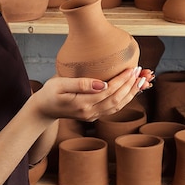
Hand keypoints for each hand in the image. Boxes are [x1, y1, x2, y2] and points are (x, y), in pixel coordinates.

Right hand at [30, 66, 154, 122]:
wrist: (43, 109)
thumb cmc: (50, 93)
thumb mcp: (60, 84)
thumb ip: (80, 84)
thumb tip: (102, 83)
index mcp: (83, 104)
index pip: (109, 91)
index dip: (122, 80)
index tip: (131, 69)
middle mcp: (90, 112)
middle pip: (117, 99)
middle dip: (130, 85)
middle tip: (141, 72)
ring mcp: (93, 116)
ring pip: (118, 106)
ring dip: (131, 93)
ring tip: (141, 80)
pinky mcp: (94, 115)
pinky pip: (114, 108)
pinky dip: (125, 98)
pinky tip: (131, 90)